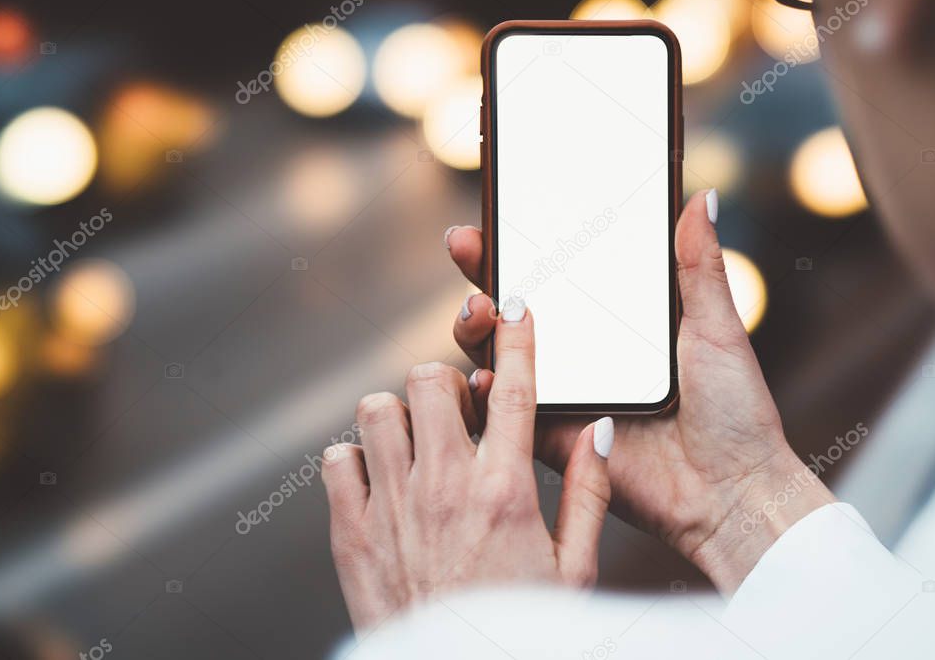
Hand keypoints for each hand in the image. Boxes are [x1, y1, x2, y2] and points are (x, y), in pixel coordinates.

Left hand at [321, 304, 613, 632]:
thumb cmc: (519, 630)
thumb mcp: (574, 570)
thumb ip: (589, 493)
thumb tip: (598, 431)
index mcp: (506, 491)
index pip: (516, 390)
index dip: (517, 337)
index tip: (516, 306)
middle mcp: (444, 487)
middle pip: (429, 380)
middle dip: (445, 385)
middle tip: (459, 414)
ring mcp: (391, 507)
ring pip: (376, 409)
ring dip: (398, 416)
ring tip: (417, 444)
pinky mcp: (350, 532)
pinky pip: (336, 460)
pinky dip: (355, 460)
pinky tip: (381, 482)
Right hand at [445, 189, 834, 591]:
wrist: (732, 492)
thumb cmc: (735, 412)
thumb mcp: (716, 329)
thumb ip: (700, 267)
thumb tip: (703, 198)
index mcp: (616, 324)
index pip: (559, 273)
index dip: (523, 243)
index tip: (499, 213)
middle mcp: (582, 355)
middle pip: (516, 307)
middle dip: (482, 273)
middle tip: (467, 245)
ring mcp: (563, 396)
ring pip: (498, 354)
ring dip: (474, 326)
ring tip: (479, 310)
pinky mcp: (552, 438)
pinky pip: (504, 414)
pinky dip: (483, 394)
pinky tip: (482, 377)